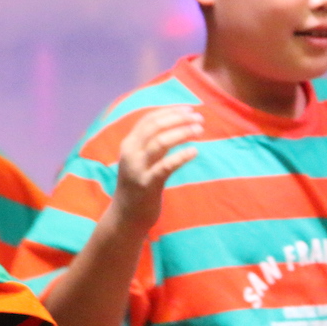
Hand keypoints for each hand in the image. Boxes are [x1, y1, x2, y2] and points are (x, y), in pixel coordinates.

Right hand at [111, 105, 203, 232]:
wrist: (126, 217)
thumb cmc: (140, 186)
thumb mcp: (143, 160)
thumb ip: (154, 143)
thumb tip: (178, 124)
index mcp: (129, 144)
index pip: (149, 118)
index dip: (170, 111)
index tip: (190, 108)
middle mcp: (130, 153)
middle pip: (155, 126)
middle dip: (179, 118)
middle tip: (200, 117)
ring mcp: (137, 169)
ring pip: (159, 142)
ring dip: (182, 132)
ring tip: (200, 130)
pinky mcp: (147, 185)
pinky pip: (165, 167)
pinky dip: (180, 156)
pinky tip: (194, 151)